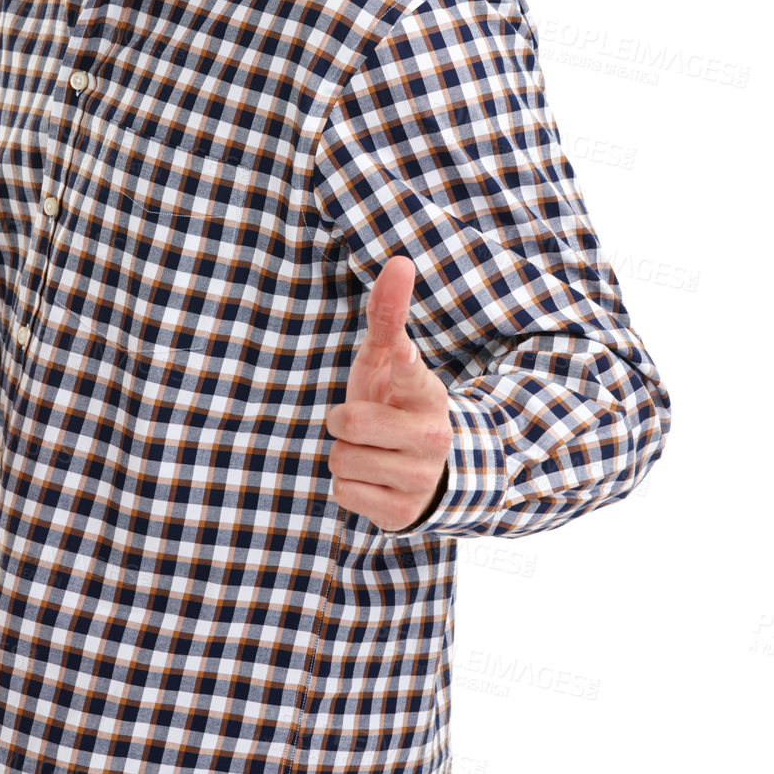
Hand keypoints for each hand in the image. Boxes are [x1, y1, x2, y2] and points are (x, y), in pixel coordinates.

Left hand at [325, 254, 452, 532]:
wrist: (427, 474)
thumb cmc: (396, 404)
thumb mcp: (388, 362)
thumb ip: (389, 315)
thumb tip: (399, 261)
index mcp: (429, 394)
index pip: (413, 374)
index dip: (401, 365)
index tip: (397, 352)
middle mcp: (432, 437)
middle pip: (349, 423)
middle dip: (343, 422)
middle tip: (363, 424)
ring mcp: (419, 478)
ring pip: (341, 459)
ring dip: (345, 456)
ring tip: (371, 452)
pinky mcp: (400, 513)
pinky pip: (343, 493)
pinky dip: (348, 487)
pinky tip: (372, 480)